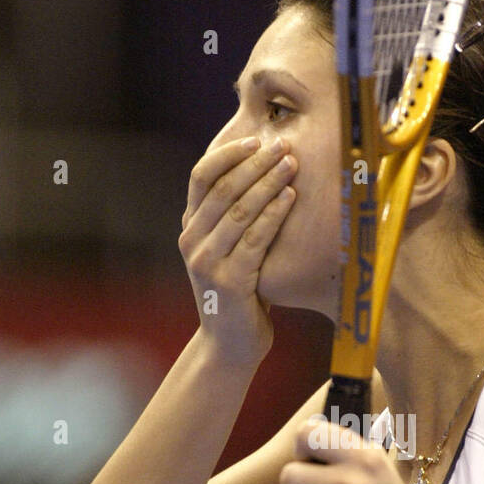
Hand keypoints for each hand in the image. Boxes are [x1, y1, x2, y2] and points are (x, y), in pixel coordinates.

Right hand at [178, 132, 297, 367]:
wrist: (231, 344)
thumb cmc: (242, 292)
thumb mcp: (231, 249)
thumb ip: (237, 218)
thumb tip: (267, 171)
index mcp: (191, 228)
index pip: (201, 176)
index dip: (228, 154)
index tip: (257, 139)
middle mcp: (192, 241)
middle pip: (222, 188)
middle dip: (256, 163)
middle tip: (284, 145)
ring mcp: (207, 262)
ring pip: (238, 210)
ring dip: (268, 183)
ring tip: (292, 164)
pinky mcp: (229, 281)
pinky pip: (254, 239)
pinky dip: (274, 214)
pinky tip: (291, 197)